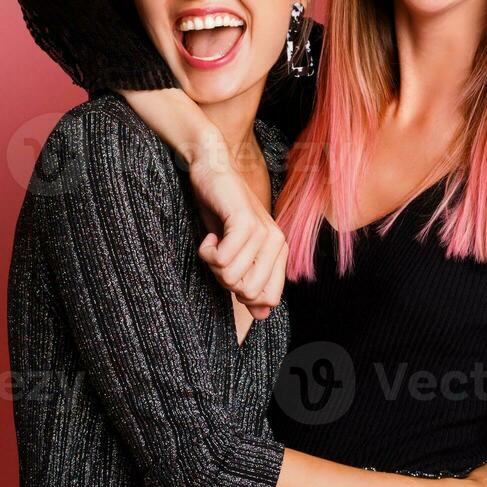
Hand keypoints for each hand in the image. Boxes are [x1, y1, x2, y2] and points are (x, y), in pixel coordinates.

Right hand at [186, 143, 287, 321]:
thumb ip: (249, 283)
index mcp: (279, 252)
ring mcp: (263, 232)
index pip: (268, 299)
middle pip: (248, 292)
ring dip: (213, 263)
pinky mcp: (244, 222)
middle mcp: (277, 243)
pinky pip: (222, 260)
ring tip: (215, 240)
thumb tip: (263, 316)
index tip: (231, 267)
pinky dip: (207, 252)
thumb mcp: (235, 253)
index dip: (242, 293)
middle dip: (225, 280)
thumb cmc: (221, 213)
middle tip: (220, 253)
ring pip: (231, 276)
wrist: (212, 171)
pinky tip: (210, 233)